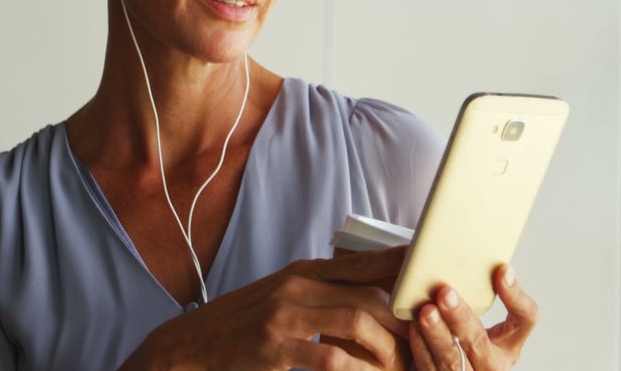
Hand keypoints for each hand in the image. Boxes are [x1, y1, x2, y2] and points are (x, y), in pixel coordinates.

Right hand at [121, 246, 411, 369]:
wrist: (188, 346)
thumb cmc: (241, 324)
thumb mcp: (281, 295)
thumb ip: (320, 291)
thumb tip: (367, 294)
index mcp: (302, 271)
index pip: (364, 261)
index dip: (402, 266)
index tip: (432, 273)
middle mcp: (297, 286)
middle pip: (370, 294)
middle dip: (403, 320)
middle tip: (424, 341)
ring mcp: (284, 316)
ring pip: (357, 321)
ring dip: (387, 349)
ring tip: (400, 368)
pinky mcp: (274, 349)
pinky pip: (330, 358)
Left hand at [407, 265, 538, 369]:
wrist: (458, 366)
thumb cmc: (468, 339)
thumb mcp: (483, 320)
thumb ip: (480, 294)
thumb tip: (466, 255)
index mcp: (509, 345)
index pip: (525, 319)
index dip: (516, 297)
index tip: (502, 270)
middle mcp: (492, 364)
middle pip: (480, 343)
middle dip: (461, 318)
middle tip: (445, 293)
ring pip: (452, 360)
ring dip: (437, 334)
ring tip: (426, 312)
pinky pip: (429, 367)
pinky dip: (421, 348)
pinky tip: (414, 328)